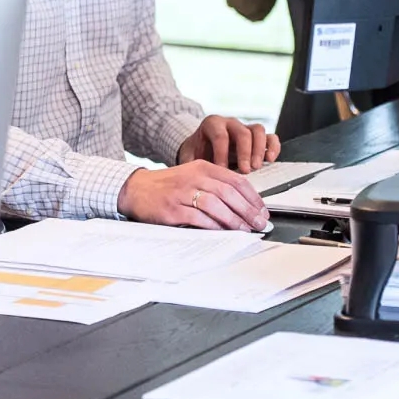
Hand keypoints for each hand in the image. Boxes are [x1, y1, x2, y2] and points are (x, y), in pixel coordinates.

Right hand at [117, 160, 269, 230]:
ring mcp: (182, 192)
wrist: (137, 189)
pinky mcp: (172, 209)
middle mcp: (194, 177)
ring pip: (216, 205)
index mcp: (203, 166)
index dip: (253, 197)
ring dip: (234, 219)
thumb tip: (243, 205)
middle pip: (228, 193)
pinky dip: (213, 226)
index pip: (236, 180)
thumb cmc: (168, 185)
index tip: (262, 210)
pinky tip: (223, 232)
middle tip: (259, 223)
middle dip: (248, 210)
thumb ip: (215, 185)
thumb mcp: (193, 176)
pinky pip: (198, 218)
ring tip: (244, 229)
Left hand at [178, 116, 280, 173]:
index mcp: (212, 124)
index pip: (220, 135)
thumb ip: (191, 165)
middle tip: (245, 171)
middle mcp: (230, 124)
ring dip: (259, 150)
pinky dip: (273, 147)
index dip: (222, 153)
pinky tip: (270, 160)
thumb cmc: (196, 152)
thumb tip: (192, 182)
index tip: (222, 170)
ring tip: (257, 167)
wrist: (201, 147)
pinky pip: (270, 137)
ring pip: (258, 131)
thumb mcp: (189, 157)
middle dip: (244, 152)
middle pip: (242, 132)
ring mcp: (245, 129)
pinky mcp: (257, 138)